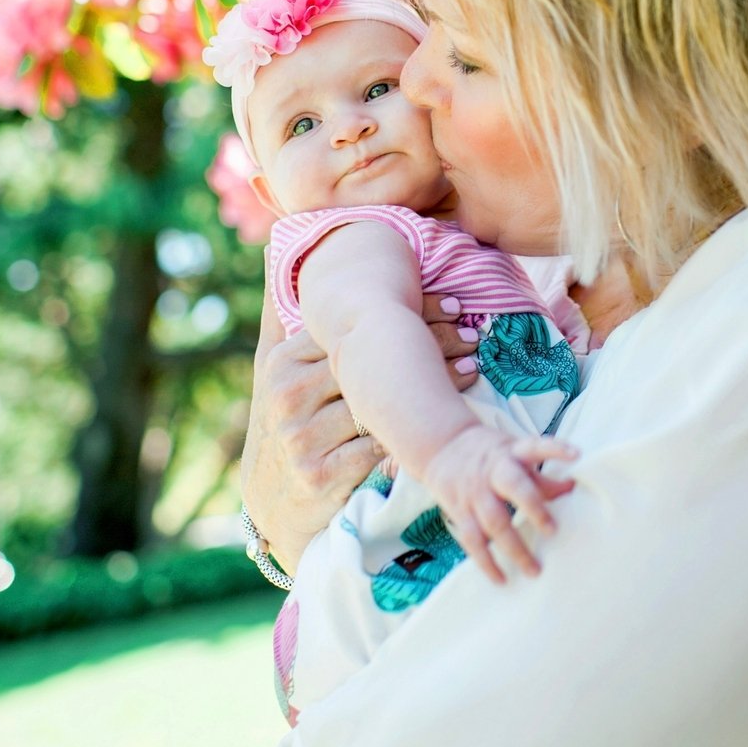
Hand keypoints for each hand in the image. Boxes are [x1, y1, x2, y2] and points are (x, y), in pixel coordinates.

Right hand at [242, 263, 482, 573]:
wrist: (273, 500)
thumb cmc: (292, 420)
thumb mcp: (279, 368)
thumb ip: (284, 313)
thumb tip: (275, 246)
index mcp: (282, 361)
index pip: (355, 325)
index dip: (410, 311)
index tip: (452, 304)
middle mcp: (288, 396)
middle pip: (373, 360)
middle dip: (430, 343)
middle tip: (474, 334)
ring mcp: (302, 437)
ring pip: (384, 401)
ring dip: (436, 385)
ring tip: (472, 369)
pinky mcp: (320, 475)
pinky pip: (379, 448)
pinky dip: (414, 432)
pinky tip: (446, 419)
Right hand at [422, 424, 577, 583]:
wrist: (442, 447)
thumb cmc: (491, 454)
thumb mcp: (514, 453)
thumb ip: (541, 475)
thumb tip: (572, 487)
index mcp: (512, 452)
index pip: (535, 446)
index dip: (555, 449)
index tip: (576, 454)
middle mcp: (493, 470)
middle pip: (512, 487)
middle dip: (533, 508)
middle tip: (552, 531)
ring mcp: (475, 492)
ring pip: (493, 521)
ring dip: (515, 548)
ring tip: (534, 570)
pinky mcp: (459, 511)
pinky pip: (472, 540)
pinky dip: (486, 562)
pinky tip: (501, 579)